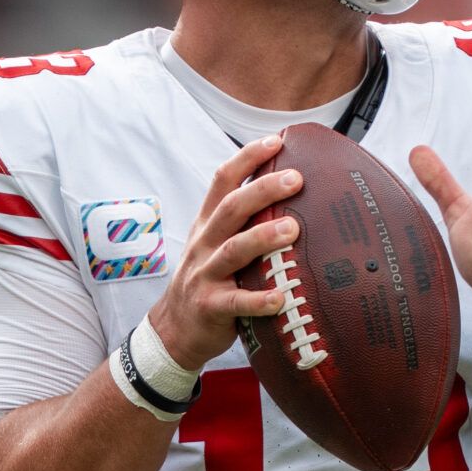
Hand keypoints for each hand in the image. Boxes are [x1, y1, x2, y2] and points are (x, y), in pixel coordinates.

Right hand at [147, 134, 303, 372]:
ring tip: (292, 229)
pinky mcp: (210, 307)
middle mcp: (204, 244)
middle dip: (262, 190)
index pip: (223, 181)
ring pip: (233, 250)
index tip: (276, 141)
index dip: (247, 158)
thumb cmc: (208, 281)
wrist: (174, 329)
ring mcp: (204, 275)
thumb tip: (289, 197)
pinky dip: (258, 299)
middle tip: (296, 179)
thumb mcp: (215, 245)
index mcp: (207, 225)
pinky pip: (236, 303)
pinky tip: (281, 297)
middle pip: (231, 209)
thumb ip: (242, 224)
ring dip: (263, 238)